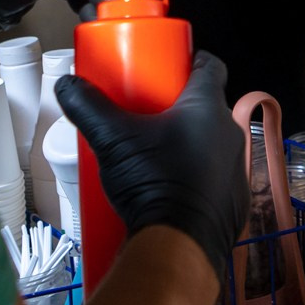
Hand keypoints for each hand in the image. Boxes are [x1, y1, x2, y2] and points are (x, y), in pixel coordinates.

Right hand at [53, 52, 248, 276]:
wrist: (180, 244)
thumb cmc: (154, 183)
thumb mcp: (112, 140)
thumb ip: (88, 107)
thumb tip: (68, 84)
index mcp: (208, 108)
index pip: (211, 66)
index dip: (192, 59)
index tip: (170, 63)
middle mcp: (231, 133)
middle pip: (207, 106)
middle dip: (180, 104)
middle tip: (149, 110)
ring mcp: (237, 167)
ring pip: (212, 141)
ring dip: (189, 141)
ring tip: (154, 150)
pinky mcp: (234, 198)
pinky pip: (216, 175)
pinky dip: (197, 173)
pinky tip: (171, 182)